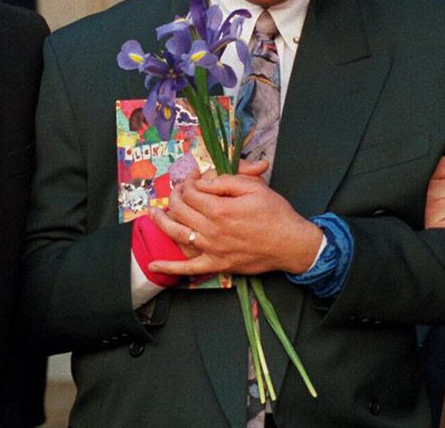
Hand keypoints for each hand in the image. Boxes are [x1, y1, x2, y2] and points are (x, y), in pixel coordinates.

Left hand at [148, 160, 323, 276]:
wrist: (291, 244)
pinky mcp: (217, 265)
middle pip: (181, 210)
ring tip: (153, 213)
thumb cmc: (276, 213)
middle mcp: (212, 230)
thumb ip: (226, 181)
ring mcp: (212, 250)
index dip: (189, 181)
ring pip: (177, 234)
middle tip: (179, 190)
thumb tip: (203, 180)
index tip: (193, 176)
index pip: (192, 192)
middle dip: (176, 196)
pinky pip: (188, 268)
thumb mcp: (255, 187)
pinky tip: (154, 265)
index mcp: (221, 209)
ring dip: (161, 222)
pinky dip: (170, 267)